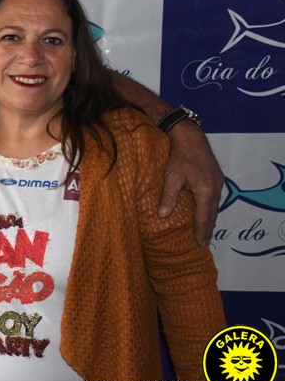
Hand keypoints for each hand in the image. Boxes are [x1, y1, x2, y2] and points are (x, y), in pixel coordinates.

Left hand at [158, 120, 223, 245]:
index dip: (202, 231)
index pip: (204, 217)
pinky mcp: (217, 177)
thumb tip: (162, 216)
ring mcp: (218, 182)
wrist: (190, 136)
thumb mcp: (171, 176)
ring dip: (210, 219)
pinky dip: (210, 208)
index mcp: (206, 190)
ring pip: (214, 206)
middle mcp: (216, 188)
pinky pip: (215, 198)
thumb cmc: (179, 156)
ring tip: (205, 232)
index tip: (201, 244)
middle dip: (208, 229)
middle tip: (204, 243)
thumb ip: (168, 197)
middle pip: (212, 214)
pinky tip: (205, 212)